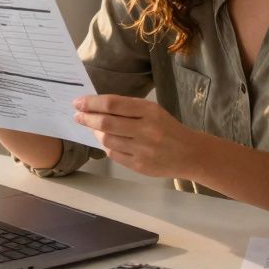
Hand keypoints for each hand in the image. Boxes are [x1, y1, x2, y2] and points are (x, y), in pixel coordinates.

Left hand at [73, 94, 203, 177]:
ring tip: (93, 128)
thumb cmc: (168, 128)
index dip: (92, 103)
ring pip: (107, 140)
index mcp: (149, 111)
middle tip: (78, 115)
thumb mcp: (153, 111)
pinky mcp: (140, 166)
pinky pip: (114, 155)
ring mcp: (143, 150)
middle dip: (87, 118)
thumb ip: (128, 109)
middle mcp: (146, 130)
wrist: (190, 153)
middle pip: (106, 123)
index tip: (78, 102)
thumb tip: (97, 108)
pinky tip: (106, 141)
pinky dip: (106, 146)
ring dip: (95, 133)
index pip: (113, 104)